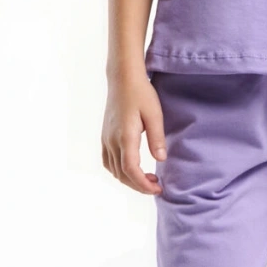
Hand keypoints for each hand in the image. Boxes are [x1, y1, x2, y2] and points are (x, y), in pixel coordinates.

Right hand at [101, 72, 167, 194]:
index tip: (158, 188)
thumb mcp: (154, 114)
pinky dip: (119, 171)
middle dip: (139, 185)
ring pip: (114, 170)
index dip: (143, 184)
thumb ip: (157, 138)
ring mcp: (106, 139)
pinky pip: (108, 161)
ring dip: (129, 179)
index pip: (131, 170)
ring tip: (148, 178)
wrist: (122, 78)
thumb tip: (161, 159)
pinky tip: (132, 169)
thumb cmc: (141, 93)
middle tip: (157, 185)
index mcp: (125, 136)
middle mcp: (111, 141)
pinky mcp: (105, 136)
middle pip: (122, 174)